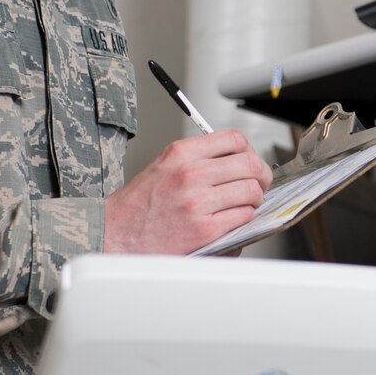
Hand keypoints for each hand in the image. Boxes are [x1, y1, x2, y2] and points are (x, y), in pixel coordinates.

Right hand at [102, 130, 272, 254]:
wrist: (115, 234)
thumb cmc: (138, 206)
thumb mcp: (163, 166)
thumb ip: (196, 159)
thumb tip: (233, 160)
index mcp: (180, 153)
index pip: (233, 139)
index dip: (249, 151)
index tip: (249, 161)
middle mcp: (190, 173)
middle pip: (250, 164)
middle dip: (260, 175)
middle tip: (258, 184)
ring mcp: (198, 201)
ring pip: (251, 191)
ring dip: (254, 199)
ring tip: (244, 204)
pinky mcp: (204, 228)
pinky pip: (243, 216)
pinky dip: (244, 218)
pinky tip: (233, 219)